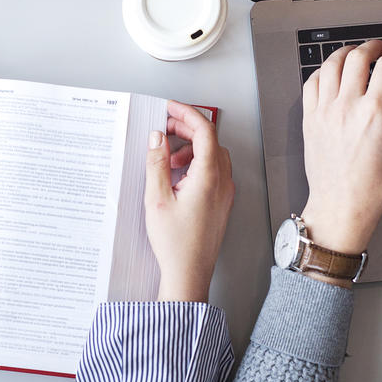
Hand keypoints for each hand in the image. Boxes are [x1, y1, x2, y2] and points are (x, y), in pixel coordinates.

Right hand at [145, 101, 234, 301]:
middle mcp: (222, 181)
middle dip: (186, 128)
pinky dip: (196, 163)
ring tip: (167, 156)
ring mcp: (224, 192)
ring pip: (212, 155)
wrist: (189, 273)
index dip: (186, 113)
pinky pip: (213, 171)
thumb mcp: (157, 198)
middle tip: (163, 127)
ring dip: (191, 147)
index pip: (204, 130)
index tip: (169, 107)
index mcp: (209, 176)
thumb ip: (157, 162)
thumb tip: (157, 137)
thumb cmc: (175, 243)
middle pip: (210, 140)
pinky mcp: (221, 202)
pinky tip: (177, 174)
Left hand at [300, 40, 381, 255]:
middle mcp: (347, 107)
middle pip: (357, 57)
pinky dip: (322, 71)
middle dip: (373, 46)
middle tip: (381, 48)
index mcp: (375, 112)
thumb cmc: (373, 186)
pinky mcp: (309, 119)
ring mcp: (325, 111)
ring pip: (330, 64)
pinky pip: (311, 83)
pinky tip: (331, 73)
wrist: (341, 205)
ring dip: (346, 52)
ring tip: (356, 54)